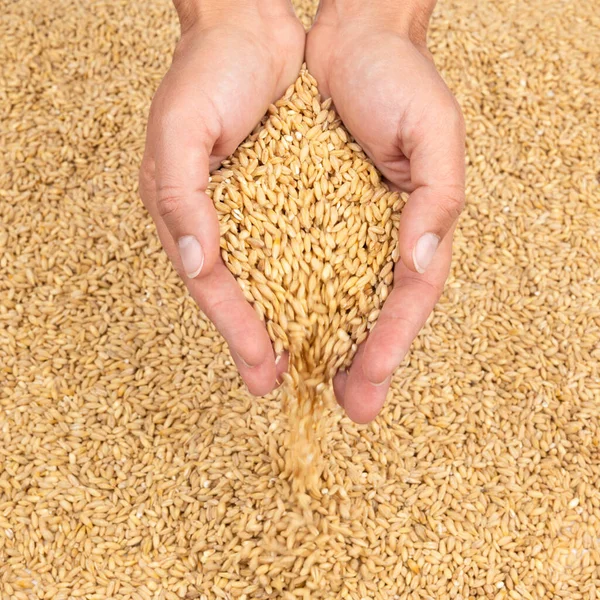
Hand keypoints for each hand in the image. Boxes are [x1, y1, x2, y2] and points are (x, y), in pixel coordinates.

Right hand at [139, 0, 303, 394]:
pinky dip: (325, 282)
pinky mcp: (298, 202)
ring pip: (283, 283)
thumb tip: (194, 263)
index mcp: (192, 218)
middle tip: (293, 392)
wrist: (251, 28)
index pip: (215, 288)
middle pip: (250, 299)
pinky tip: (342, 312)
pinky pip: (312, 250)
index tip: (264, 373)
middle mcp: (228, 227)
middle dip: (270, 347)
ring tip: (329, 370)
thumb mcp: (180, 128)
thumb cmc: (208, 72)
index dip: (238, 331)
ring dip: (305, 326)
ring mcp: (264, 217)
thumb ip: (181, 198)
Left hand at [307, 1, 465, 422]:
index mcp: (416, 227)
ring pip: (333, 295)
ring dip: (321, 342)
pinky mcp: (304, 212)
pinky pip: (294, 260)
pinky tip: (279, 327)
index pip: (408, 298)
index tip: (367, 389)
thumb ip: (435, 200)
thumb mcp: (434, 133)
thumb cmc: (399, 82)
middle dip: (361, 361)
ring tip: (305, 384)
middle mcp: (379, 236)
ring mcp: (342, 228)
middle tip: (349, 407)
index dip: (391, 345)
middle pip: (372, 310)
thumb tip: (420, 263)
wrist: (351, 43)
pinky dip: (288, 296)